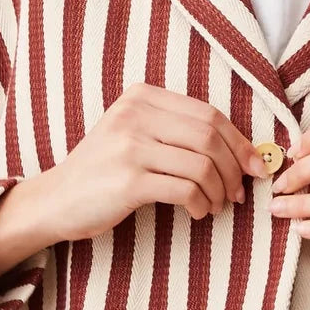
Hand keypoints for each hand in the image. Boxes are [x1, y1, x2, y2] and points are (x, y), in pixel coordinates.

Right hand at [25, 82, 268, 243]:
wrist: (56, 199)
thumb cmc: (104, 172)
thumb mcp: (134, 135)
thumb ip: (175, 132)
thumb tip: (236, 149)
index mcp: (142, 97)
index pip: (208, 113)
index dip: (239, 141)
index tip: (253, 166)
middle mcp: (136, 115)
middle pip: (209, 136)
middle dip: (233, 168)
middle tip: (237, 192)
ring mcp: (131, 146)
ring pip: (202, 164)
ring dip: (219, 190)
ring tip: (216, 205)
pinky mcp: (129, 180)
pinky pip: (186, 189)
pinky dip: (201, 203)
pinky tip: (198, 212)